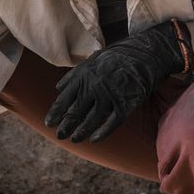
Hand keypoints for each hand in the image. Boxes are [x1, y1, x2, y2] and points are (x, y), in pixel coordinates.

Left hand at [46, 21, 188, 141]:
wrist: (144, 54)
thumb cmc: (116, 57)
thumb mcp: (92, 60)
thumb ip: (74, 75)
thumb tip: (58, 88)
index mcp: (83, 76)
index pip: (64, 99)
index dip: (56, 113)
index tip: (49, 123)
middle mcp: (94, 87)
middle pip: (75, 112)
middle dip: (66, 126)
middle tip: (60, 135)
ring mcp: (110, 96)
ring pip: (92, 120)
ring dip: (81, 132)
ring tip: (75, 139)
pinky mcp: (125, 104)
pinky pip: (112, 122)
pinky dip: (102, 132)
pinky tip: (94, 140)